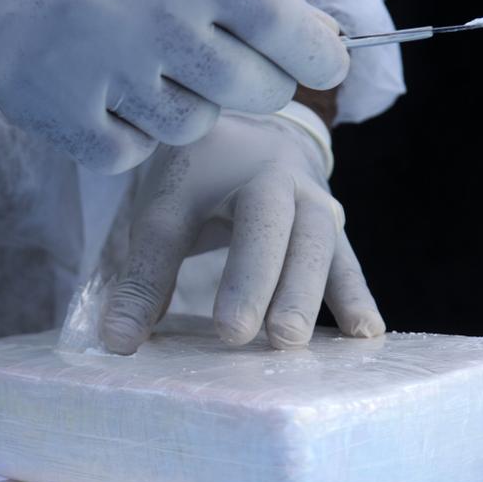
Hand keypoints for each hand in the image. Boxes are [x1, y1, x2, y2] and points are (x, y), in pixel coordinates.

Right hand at [0, 0, 348, 172]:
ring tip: (147, 69)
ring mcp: (106, 74)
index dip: (319, 53)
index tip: (325, 62)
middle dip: (261, 85)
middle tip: (236, 68)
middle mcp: (156, 21)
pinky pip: (129, 154)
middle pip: (256, 91)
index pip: (289, 28)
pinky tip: (105, 98)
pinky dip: (127, 134)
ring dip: (184, 104)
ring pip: (191, 126)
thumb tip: (317, 32)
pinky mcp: (61, 116)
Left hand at [102, 107, 383, 353]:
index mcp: (226, 169)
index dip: (190, 277)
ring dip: (310, 292)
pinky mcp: (334, 228)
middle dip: (268, 281)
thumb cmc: (202, 178)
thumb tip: (117, 343)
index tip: (199, 333)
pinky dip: (355, 295)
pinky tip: (365, 333)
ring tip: (296, 341)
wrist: (257, 138)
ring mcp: (315, 201)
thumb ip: (144, 277)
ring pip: (319, 243)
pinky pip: (347, 260)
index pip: (203, 222)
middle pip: (277, 228)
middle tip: (258, 336)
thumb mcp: (165, 212)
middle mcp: (280, 179)